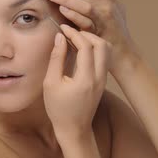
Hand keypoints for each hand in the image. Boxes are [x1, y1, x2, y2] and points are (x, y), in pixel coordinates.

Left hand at [36, 0, 139, 74]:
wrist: (124, 52)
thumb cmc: (116, 26)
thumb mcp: (115, 4)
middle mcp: (107, 7)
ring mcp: (103, 21)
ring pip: (84, 7)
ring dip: (67, 0)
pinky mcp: (99, 34)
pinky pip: (86, 24)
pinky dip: (74, 17)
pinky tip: (62, 12)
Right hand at [43, 24, 110, 141]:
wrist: (74, 129)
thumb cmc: (59, 109)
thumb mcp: (51, 83)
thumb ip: (56, 58)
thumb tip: (59, 38)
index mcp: (85, 79)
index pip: (86, 46)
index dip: (74, 33)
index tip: (63, 28)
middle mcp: (99, 77)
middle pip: (102, 44)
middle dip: (87, 33)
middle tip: (71, 31)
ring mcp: (103, 79)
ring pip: (106, 50)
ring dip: (93, 40)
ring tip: (76, 38)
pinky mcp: (103, 80)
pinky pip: (104, 58)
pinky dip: (95, 48)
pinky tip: (81, 49)